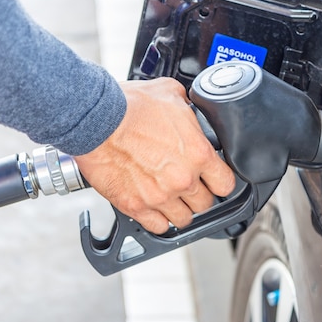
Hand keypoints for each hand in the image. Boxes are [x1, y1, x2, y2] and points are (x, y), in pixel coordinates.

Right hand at [74, 77, 235, 233]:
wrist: (95, 119)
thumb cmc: (129, 105)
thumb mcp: (171, 94)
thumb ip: (188, 111)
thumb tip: (192, 112)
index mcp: (198, 154)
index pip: (226, 184)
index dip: (220, 181)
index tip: (213, 179)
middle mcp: (183, 179)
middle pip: (206, 204)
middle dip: (198, 195)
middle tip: (187, 185)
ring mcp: (160, 196)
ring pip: (184, 219)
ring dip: (179, 209)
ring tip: (171, 197)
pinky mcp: (136, 206)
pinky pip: (158, 227)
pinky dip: (158, 220)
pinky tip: (155, 208)